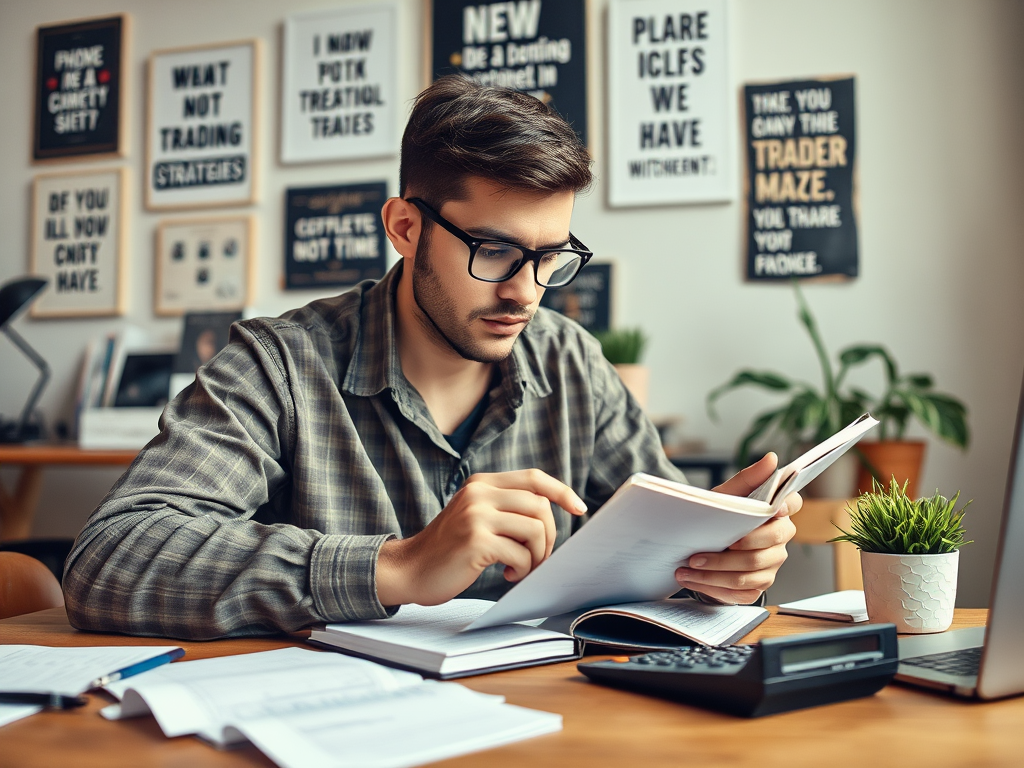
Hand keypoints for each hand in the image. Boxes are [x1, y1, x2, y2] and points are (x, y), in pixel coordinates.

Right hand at [376, 469, 587, 606]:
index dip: (562, 491)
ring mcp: (476, 515)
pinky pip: (520, 554)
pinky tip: (506, 574)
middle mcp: (479, 493)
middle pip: (541, 506)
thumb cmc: (448, 549)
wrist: (409, 569)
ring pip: (536, 529)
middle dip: (549, 536)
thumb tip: (551, 515)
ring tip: (521, 567)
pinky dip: (522, 569)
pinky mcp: (475, 541)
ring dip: (537, 556)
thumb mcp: (474, 515)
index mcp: (482, 483)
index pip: (534, 477)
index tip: (580, 508)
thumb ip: (504, 508)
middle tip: (537, 558)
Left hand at [675, 453, 800, 604]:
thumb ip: (747, 478)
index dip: (786, 506)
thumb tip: (772, 458)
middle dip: (729, 554)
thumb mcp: (727, 496)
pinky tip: (694, 580)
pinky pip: (741, 592)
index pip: (793, 504)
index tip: (773, 508)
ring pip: (748, 573)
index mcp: (778, 512)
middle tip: (698, 554)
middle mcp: (780, 538)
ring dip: (714, 573)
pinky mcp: (759, 585)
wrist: (702, 544)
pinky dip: (714, 587)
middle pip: (766, 548)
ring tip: (687, 568)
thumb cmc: (719, 516)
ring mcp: (772, 564)